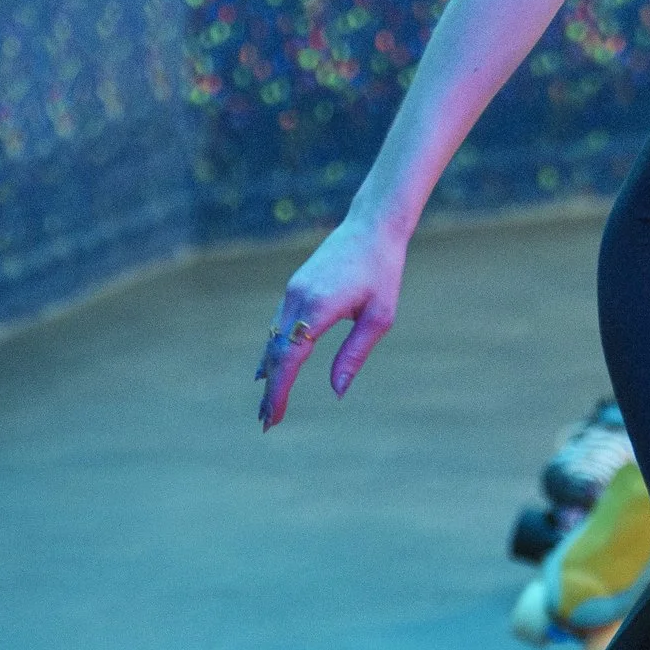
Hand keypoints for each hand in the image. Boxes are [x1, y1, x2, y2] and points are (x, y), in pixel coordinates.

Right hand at [255, 215, 407, 428]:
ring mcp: (292, 292)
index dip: (280, 390)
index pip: (290, 358)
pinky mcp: (294, 288)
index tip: (274, 417)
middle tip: (266, 422)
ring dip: (269, 373)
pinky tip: (268, 370)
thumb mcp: (379, 317)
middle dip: (270, 389)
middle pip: (275, 353)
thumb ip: (355, 354)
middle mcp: (297, 299)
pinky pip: (277, 326)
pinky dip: (273, 351)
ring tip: (267, 405)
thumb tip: (337, 391)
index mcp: (318, 306)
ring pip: (273, 340)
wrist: (372, 227)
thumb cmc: (383, 272)